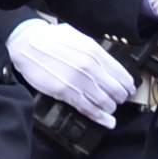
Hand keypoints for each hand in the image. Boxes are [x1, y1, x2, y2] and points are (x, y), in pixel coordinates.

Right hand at [6, 17, 137, 126]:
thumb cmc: (52, 38)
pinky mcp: (65, 93)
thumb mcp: (79, 36)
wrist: (27, 44)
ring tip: (110, 109)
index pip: (121, 73)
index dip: (128, 85)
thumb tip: (107, 60)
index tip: (130, 89)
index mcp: (96, 52)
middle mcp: (90, 68)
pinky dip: (100, 118)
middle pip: (115, 90)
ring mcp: (78, 81)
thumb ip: (95, 49)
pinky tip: (108, 122)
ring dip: (110, 108)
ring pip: (104, 102)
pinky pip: (88, 109)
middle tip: (119, 100)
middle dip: (120, 97)